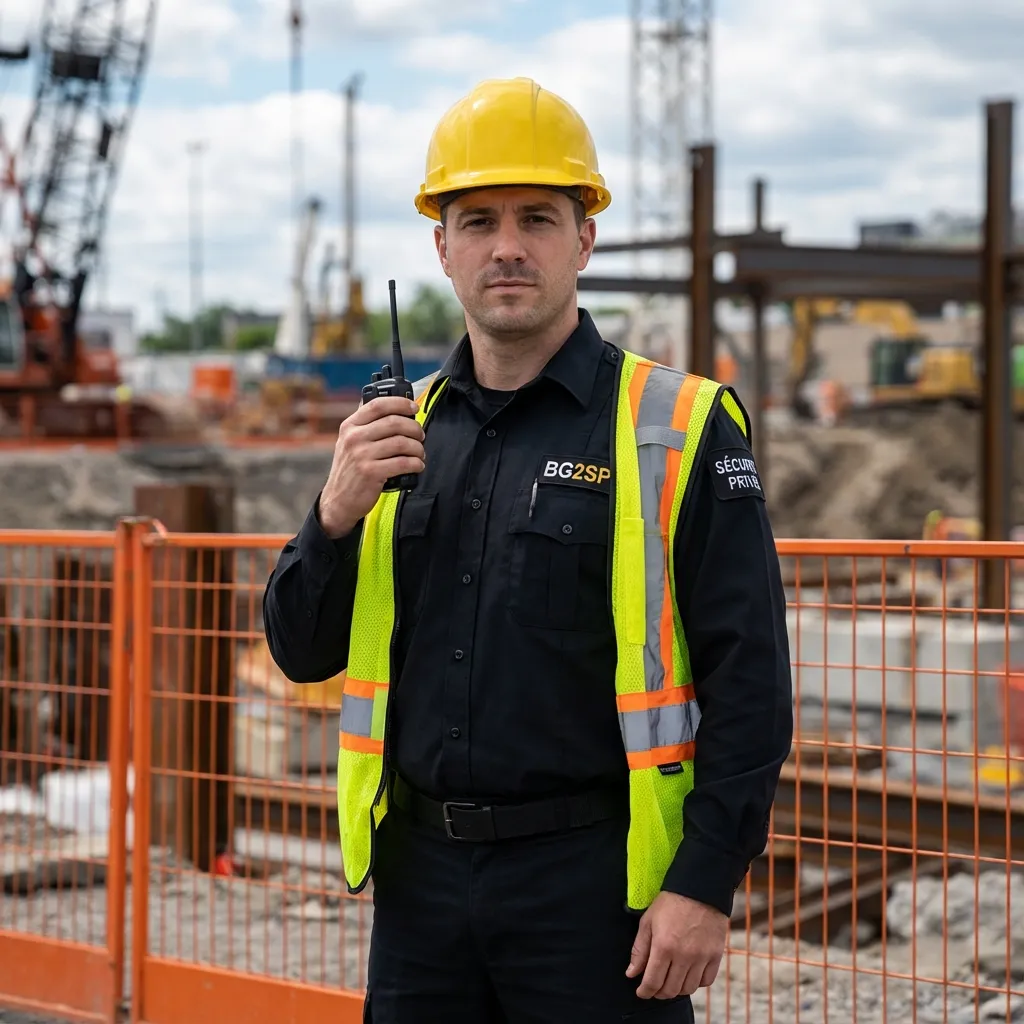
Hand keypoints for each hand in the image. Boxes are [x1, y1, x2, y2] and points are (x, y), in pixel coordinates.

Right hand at [318, 396, 424, 537]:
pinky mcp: (371, 473)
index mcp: (350, 426)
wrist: (338, 500)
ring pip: (401, 443)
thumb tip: (393, 408)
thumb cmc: (351, 470)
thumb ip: (366, 426)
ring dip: (417, 448)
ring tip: (420, 453)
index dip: (400, 403)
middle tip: (420, 436)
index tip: (414, 408)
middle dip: (414, 428)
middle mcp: (354, 438)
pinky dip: (416, 464)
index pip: (377, 405)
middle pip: (394, 422)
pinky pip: (402, 463)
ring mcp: (361, 455)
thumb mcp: (349, 442)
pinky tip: (417, 466)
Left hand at [626, 892, 727, 999]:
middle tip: (655, 987)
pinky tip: (688, 974)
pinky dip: (696, 983)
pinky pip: (706, 981)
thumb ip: (640, 950)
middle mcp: (683, 956)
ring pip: (688, 989)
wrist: (700, 889)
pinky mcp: (716, 956)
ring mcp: (701, 957)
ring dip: (677, 989)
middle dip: (659, 993)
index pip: (653, 982)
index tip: (642, 992)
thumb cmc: (671, 902)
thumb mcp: (648, 921)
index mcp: (664, 946)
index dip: (645, 992)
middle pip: (670, 990)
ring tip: (671, 980)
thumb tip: (632, 973)